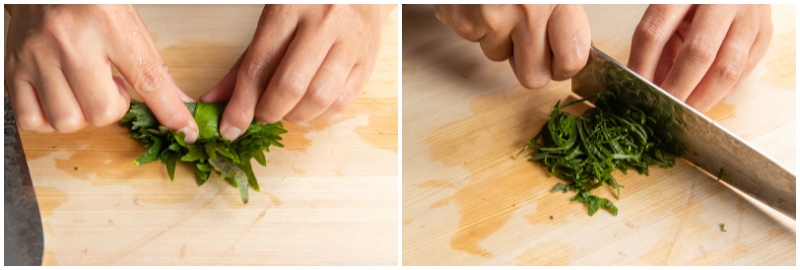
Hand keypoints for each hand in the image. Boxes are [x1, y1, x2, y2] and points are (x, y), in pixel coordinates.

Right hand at [5, 5, 198, 141]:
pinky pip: (32, 119)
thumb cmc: (87, 0)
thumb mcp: (126, 20)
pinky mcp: (12, 66)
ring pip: (67, 121)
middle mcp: (70, 40)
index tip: (185, 130)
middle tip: (111, 87)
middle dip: (113, 108)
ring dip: (82, 115)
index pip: (149, 79)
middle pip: (101, 111)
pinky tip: (60, 97)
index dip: (171, 112)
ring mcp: (36, 55)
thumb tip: (180, 101)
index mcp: (108, 23)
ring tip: (84, 88)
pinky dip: (50, 119)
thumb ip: (151, 63)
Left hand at [200, 4, 392, 140]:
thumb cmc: (309, 5)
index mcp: (291, 7)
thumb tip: (217, 100)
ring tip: (287, 109)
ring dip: (296, 116)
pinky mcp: (368, 60)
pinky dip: (320, 113)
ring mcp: (351, 41)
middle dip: (269, 112)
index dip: (242, 104)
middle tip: (262, 115)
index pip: (260, 65)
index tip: (230, 126)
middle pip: (291, 85)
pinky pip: (342, 101)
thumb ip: (247, 61)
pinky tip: (310, 105)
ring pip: (319, 98)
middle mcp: (325, 22)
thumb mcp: (273, 21)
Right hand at [433, 4, 590, 88]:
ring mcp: (488, 19)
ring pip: (498, 56)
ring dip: (501, 38)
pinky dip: (475, 23)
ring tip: (501, 6)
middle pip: (532, 77)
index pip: (571, 60)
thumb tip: (575, 49)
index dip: (566, 65)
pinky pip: (472, 38)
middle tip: (532, 44)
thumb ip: (565, 10)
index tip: (562, 59)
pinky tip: (481, 0)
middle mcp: (523, 13)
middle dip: (531, 65)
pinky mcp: (460, 19)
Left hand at [627, 4, 771, 111]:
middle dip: (676, 88)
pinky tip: (704, 100)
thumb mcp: (671, 8)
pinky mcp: (765, 34)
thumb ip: (658, 41)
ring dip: (702, 98)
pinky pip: (742, 73)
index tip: (634, 88)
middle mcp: (723, 2)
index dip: (642, 64)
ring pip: (727, 69)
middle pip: (697, 53)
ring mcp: (749, 18)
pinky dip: (720, 92)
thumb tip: (645, 84)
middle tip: (660, 109)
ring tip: (682, 113)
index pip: (656, 31)